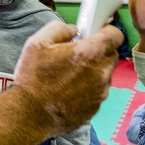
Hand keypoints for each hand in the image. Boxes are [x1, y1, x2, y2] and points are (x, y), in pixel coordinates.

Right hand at [14, 22, 121, 136]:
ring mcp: (99, 93)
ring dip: (94, 71)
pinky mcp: (95, 108)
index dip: (107, 31)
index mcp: (89, 54)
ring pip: (105, 75)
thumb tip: (73, 30)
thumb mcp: (37, 43)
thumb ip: (60, 29)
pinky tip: (69, 90)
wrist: (28, 115)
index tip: (97, 33)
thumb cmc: (32, 79)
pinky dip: (89, 88)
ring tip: (70, 75)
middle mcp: (100, 74)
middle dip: (99, 51)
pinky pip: (98, 92)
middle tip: (79, 54)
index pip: (115, 36)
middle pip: (112, 55)